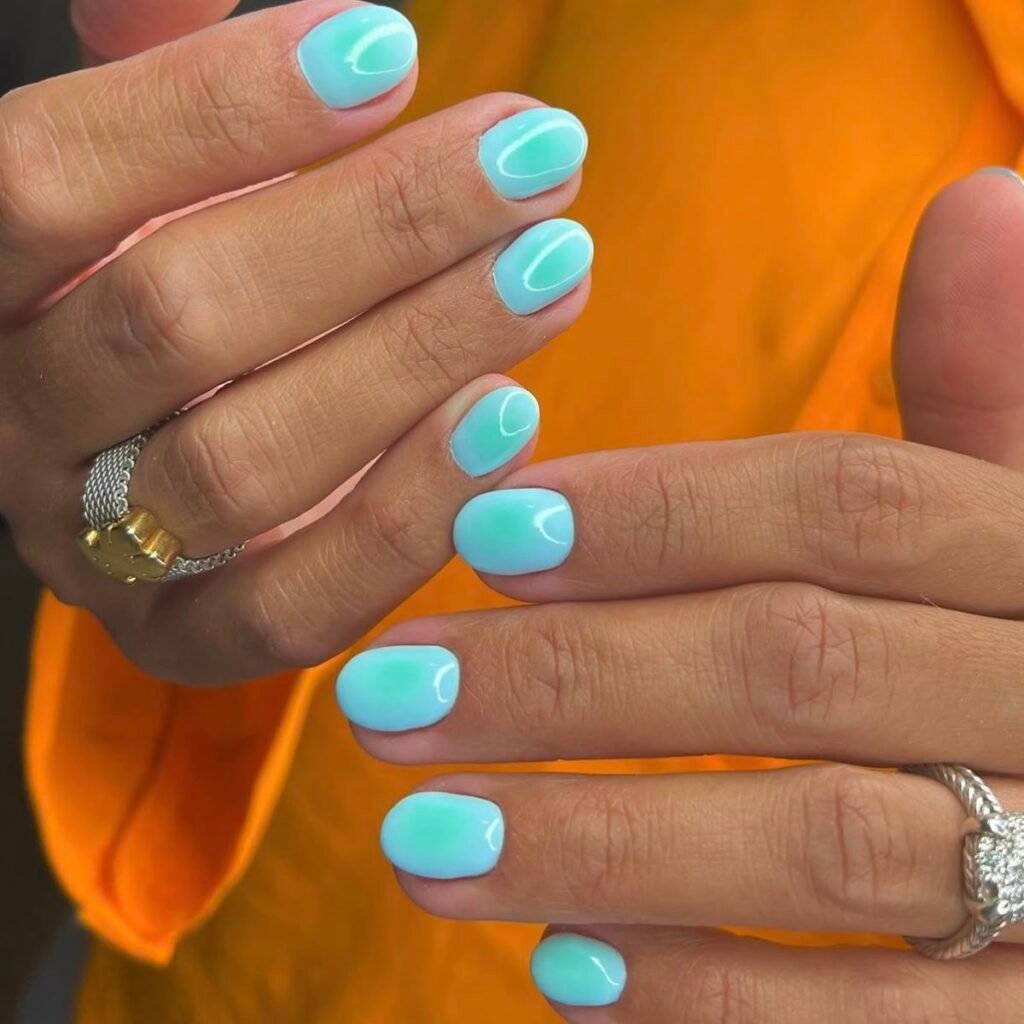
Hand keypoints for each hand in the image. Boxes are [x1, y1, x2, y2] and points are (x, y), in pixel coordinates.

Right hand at [0, 0, 590, 682]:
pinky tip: (512, 414)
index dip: (221, 109)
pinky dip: (405, 518)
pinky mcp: (188, 642)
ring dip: (416, 360)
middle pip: (174, 319)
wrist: (178, 459)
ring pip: (240, 466)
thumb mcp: (156, 182)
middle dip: (374, 230)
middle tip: (531, 159)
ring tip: (555, 265)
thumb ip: (168, 97)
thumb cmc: (190, 285)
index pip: (50, 181)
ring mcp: (99, 551)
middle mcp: (22, 426)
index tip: (394, 49)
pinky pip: (290, 610)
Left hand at [339, 171, 1023, 1019]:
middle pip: (797, 664)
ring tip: (417, 841)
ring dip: (599, 840)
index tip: (482, 526)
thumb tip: (980, 200)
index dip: (664, 508)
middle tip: (383, 697)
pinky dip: (708, 994)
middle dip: (574, 678)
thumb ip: (991, 389)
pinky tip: (558, 962)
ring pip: (819, 841)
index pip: (851, 505)